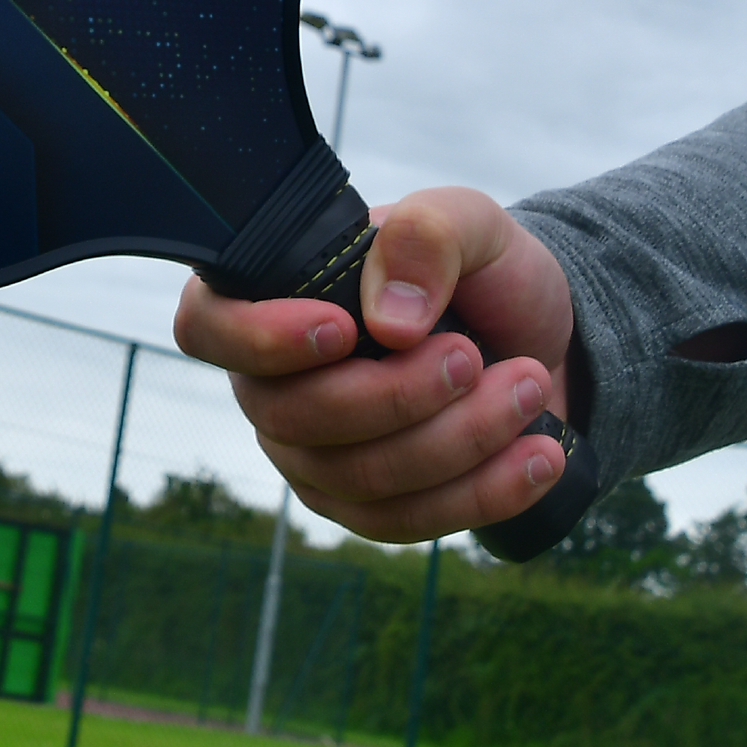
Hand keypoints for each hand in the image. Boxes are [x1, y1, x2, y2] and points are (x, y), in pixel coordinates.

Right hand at [173, 186, 573, 543]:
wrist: (538, 336)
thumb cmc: (480, 271)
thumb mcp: (470, 224)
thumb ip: (427, 236)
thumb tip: (388, 321)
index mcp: (269, 296)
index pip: (207, 327)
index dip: (258, 340)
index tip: (344, 329)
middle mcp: (270, 381)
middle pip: (293, 417)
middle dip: (397, 397)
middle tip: (474, 355)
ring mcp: (311, 452)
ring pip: (357, 478)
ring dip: (455, 441)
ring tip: (526, 388)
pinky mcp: (366, 505)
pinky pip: (406, 522)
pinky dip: (481, 493)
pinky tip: (538, 455)